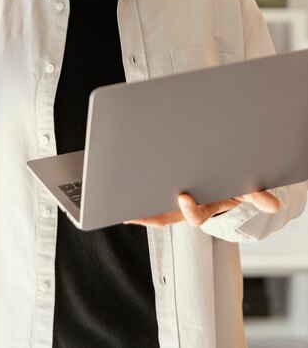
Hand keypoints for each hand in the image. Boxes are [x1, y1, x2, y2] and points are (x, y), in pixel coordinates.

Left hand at [123, 190, 279, 227]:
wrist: (228, 178)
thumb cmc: (235, 183)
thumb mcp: (245, 187)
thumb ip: (255, 194)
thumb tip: (272, 203)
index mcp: (207, 206)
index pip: (196, 214)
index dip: (190, 209)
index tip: (184, 198)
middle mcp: (188, 206)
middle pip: (167, 215)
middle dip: (151, 215)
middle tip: (135, 212)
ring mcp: (176, 200)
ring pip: (155, 208)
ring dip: (139, 207)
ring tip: (122, 203)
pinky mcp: (167, 192)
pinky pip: (150, 197)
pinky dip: (138, 197)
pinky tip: (123, 193)